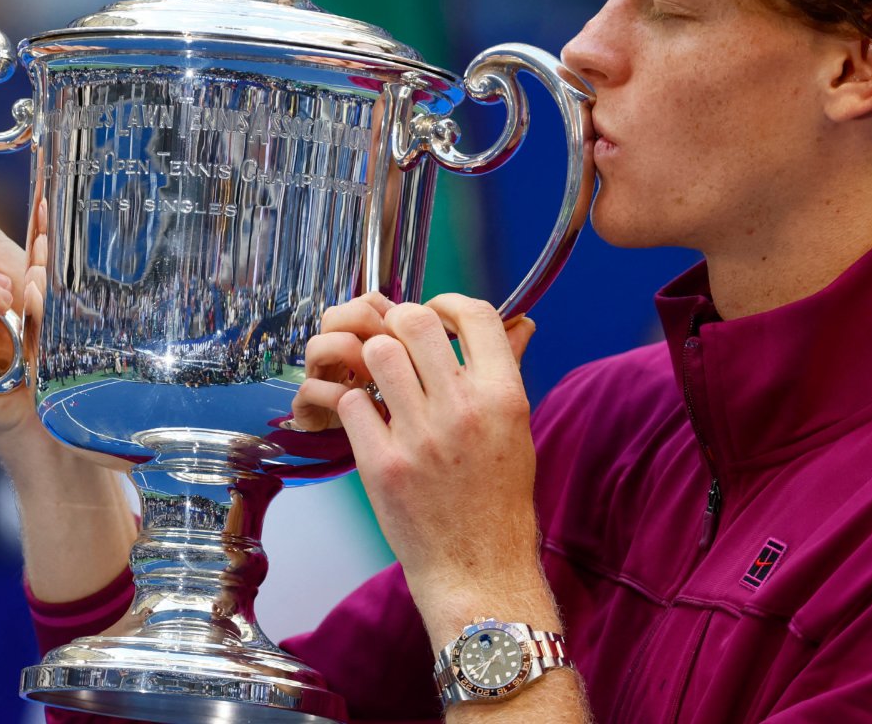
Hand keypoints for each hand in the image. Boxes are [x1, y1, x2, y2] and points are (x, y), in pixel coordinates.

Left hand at [302, 294, 542, 615]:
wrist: (478, 568)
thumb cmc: (499, 499)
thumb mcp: (518, 429)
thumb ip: (507, 371)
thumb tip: (518, 322)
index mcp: (503, 397)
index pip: (475, 314)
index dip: (448, 303)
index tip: (436, 313)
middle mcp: (463, 410)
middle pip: (414, 322)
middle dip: (401, 324)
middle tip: (400, 343)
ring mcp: (420, 437)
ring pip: (377, 355)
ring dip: (375, 361)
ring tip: (383, 380)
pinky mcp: (382, 464)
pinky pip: (353, 403)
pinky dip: (356, 405)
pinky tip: (370, 418)